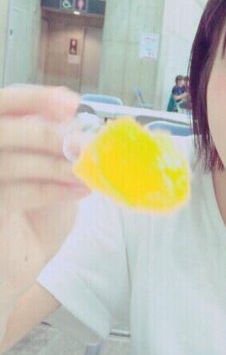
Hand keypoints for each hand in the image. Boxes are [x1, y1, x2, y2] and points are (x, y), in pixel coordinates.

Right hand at [0, 85, 86, 212]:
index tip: (72, 103)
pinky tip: (79, 191)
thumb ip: (58, 141)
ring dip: (55, 166)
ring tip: (87, 174)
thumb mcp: (55, 168)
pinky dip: (51, 190)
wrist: (26, 255)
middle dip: (47, 134)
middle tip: (83, 144)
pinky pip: (12, 193)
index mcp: (0, 133)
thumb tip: (76, 115)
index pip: (5, 102)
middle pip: (2, 129)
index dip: (35, 98)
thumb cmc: (39, 210)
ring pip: (8, 162)